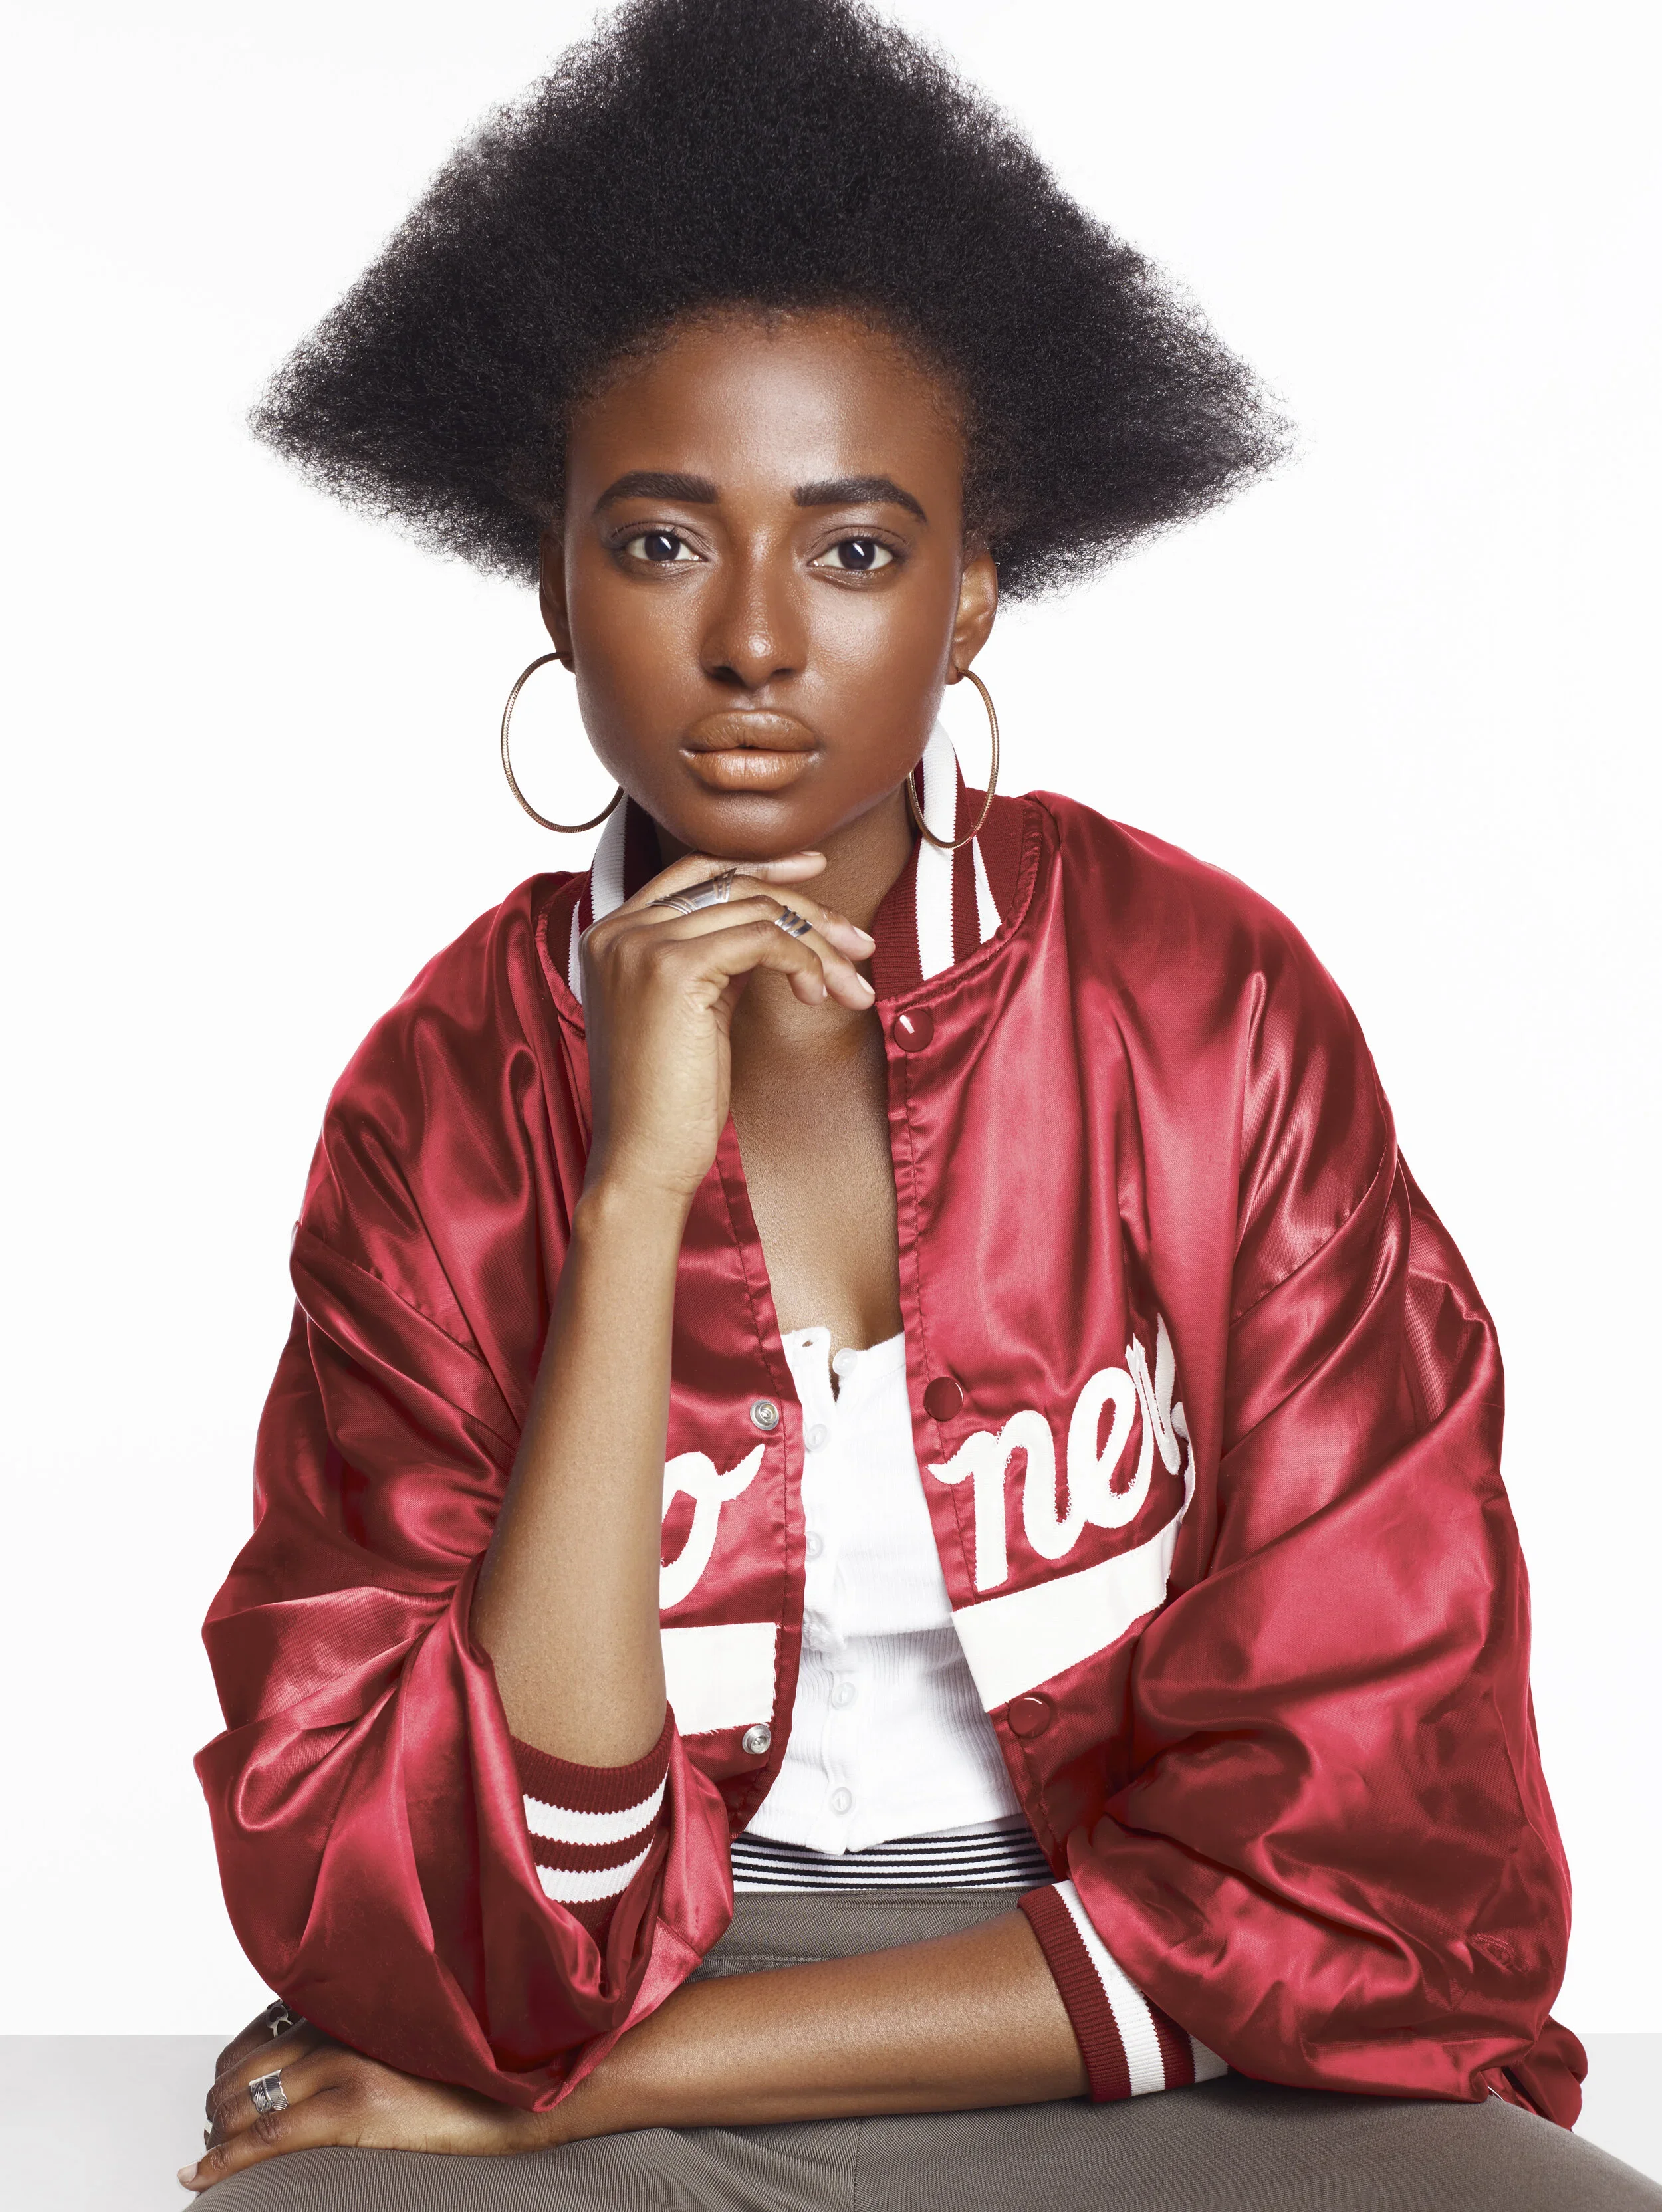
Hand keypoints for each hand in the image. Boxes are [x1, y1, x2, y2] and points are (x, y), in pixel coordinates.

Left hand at [180, 2005, 547, 2191]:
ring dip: (217, 2136)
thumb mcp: (402, 2039)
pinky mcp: (354, 2106)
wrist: (515, 2091)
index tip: (221, 2097)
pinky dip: (223, 2161)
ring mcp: (345, 2065)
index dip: (229, 2072)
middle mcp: (340, 2026)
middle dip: (217, 2110)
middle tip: (214, 2139)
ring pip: (244, 2103)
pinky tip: (201, 2177)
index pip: (258, 2033)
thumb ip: (355, 2038)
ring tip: (212, 2161)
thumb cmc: (465, 2070)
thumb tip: (305, 2070)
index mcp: (349, 2007)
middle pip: (243, 2069)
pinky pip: (265, 2137)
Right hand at [579, 849, 875, 1202]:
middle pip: (733, 886)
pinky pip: (763, 938)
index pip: (697, 872)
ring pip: (757, 911)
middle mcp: (619, 929)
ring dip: (819, 945)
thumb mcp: (692, 1012)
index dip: (761, 866)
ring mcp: (641, 945)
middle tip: (859, 944)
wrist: (642, 1161)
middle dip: (808, 910)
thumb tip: (775, 928)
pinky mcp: (672, 969)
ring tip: (852, 987)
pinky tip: (818, 995)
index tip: (816, 872)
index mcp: (612, 934)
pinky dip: (804, 960)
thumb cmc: (671, 1102)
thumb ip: (715, 960)